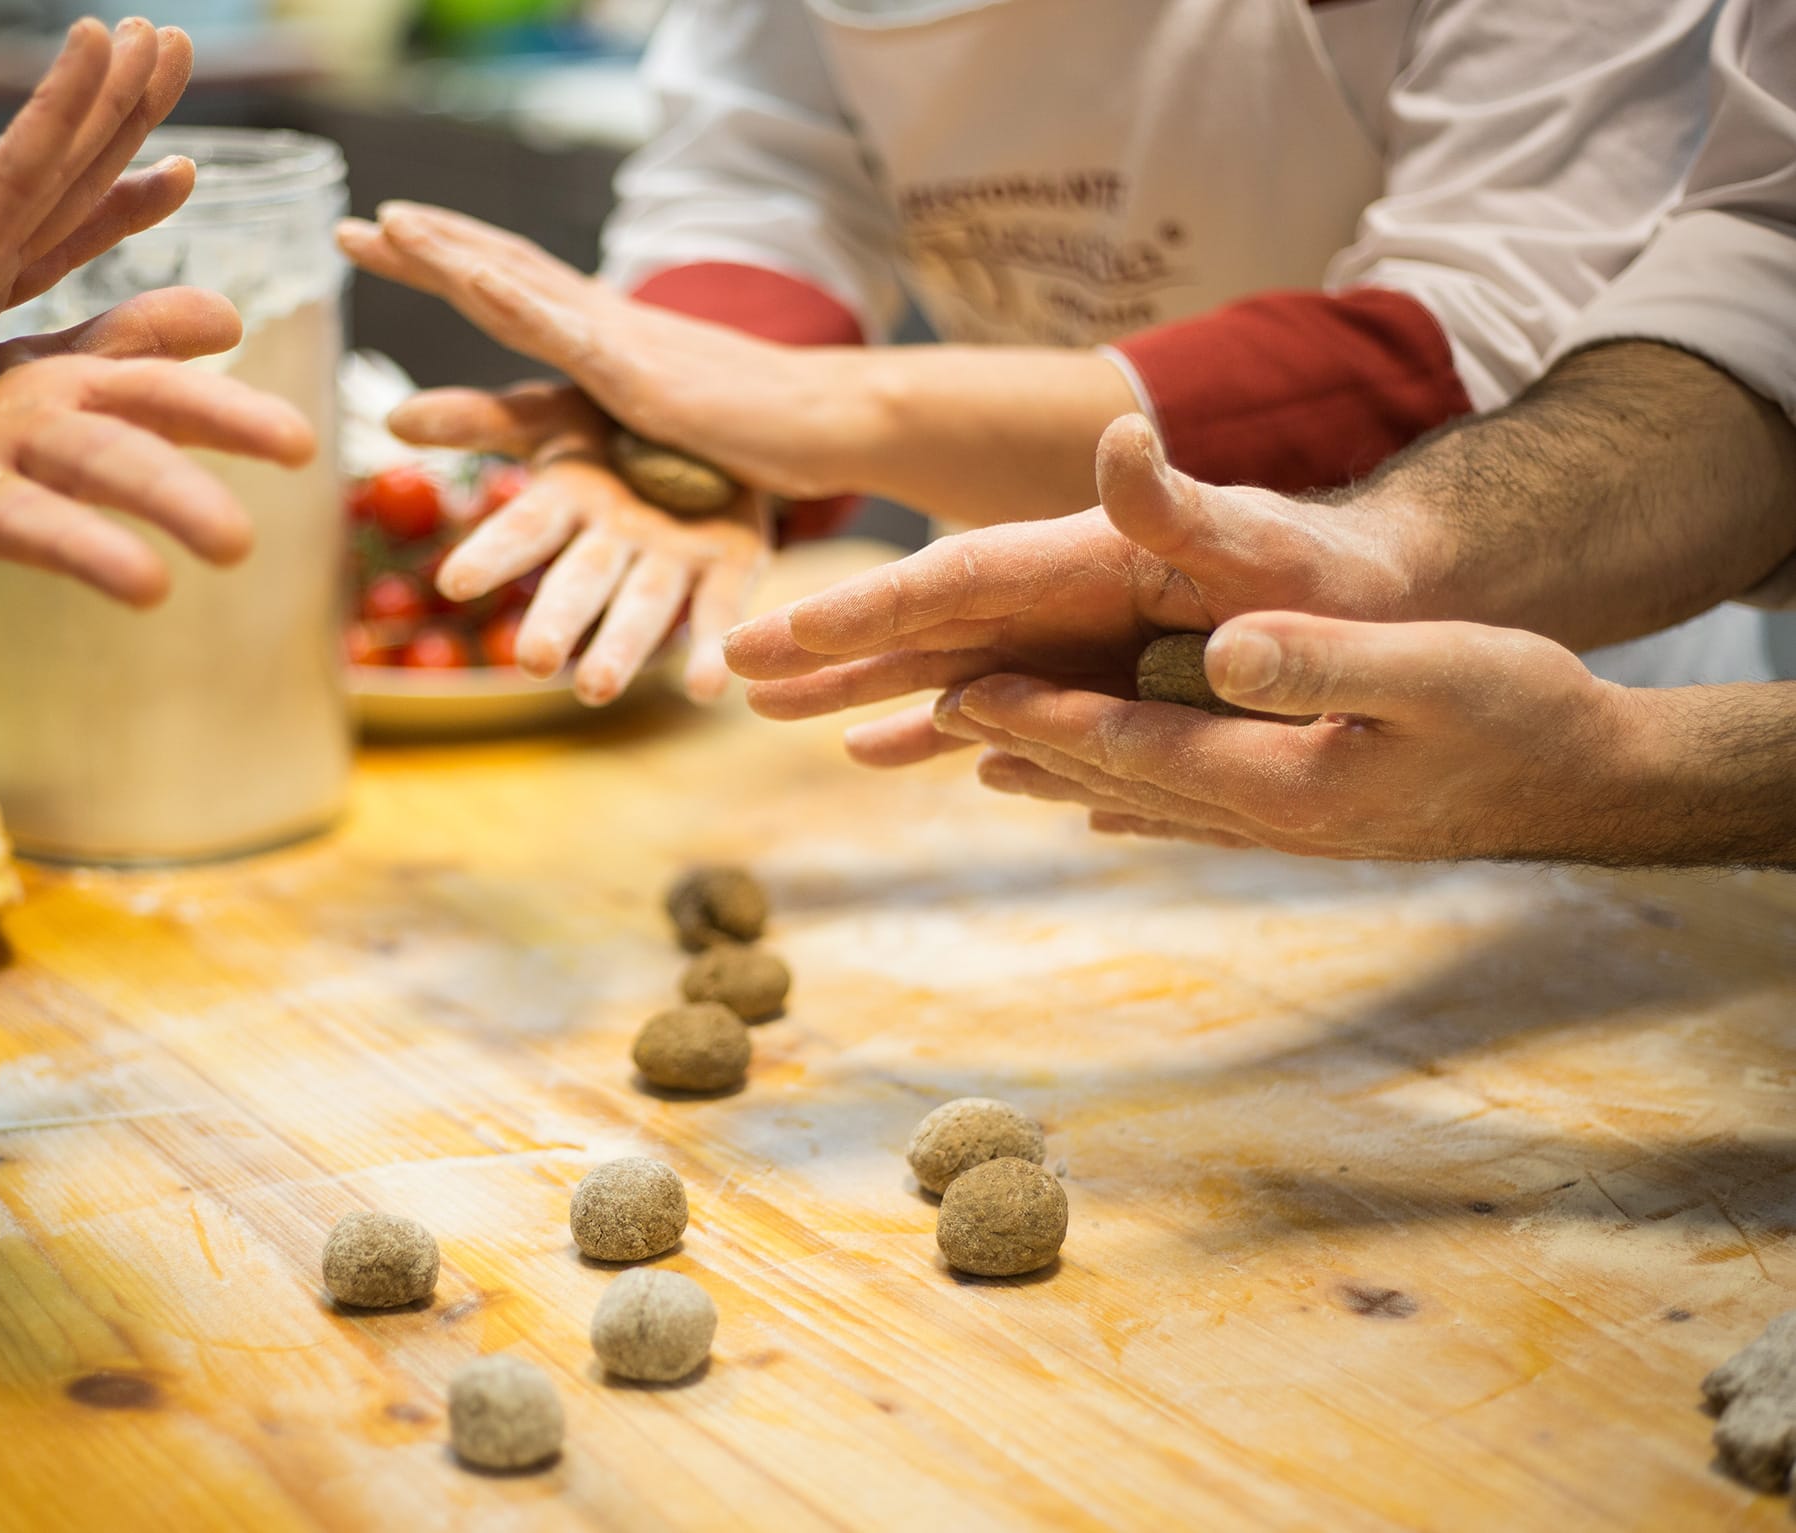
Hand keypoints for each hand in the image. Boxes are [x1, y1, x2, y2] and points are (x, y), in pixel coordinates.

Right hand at [0, 17, 195, 509]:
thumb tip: (50, 434)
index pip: (54, 240)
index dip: (115, 203)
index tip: (176, 171)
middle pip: (64, 180)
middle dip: (123, 117)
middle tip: (176, 49)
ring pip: (54, 158)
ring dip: (111, 93)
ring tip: (162, 36)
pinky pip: (16, 168)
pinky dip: (62, 106)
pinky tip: (100, 45)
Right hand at [0, 287, 315, 676]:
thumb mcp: (45, 383)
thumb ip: (133, 349)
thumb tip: (230, 316)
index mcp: (58, 394)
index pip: (154, 397)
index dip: (226, 414)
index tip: (303, 446)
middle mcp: (5, 425)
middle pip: (103, 452)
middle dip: (170, 488)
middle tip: (239, 542)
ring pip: (22, 512)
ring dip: (83, 548)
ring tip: (148, 591)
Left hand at [338, 201, 875, 501]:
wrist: (832, 422)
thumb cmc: (757, 433)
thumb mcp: (663, 423)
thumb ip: (624, 421)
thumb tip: (592, 434)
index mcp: (603, 335)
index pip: (508, 284)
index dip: (444, 257)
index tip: (379, 235)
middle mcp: (603, 322)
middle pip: (498, 269)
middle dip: (422, 246)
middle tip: (348, 225)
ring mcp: (619, 341)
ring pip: (520, 285)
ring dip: (452, 255)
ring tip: (390, 227)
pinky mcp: (640, 375)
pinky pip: (564, 331)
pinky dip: (512, 299)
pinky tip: (469, 276)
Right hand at [385, 381, 768, 703]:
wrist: (711, 417)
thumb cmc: (615, 420)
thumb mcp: (554, 409)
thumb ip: (483, 419)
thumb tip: (395, 418)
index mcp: (567, 502)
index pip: (524, 529)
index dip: (494, 554)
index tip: (455, 583)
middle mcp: (612, 543)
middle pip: (580, 585)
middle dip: (558, 621)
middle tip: (536, 662)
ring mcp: (670, 561)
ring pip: (642, 610)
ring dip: (621, 650)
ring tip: (597, 691)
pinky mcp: (730, 567)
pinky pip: (718, 612)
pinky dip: (710, 649)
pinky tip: (706, 689)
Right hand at [724, 415, 1435, 762]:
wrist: (1375, 603)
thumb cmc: (1326, 575)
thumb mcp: (1263, 540)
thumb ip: (1182, 500)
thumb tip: (1122, 437)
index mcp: (1079, 556)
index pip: (950, 580)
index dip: (864, 606)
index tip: (783, 627)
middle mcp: (1053, 597)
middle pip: (915, 625)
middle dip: (822, 647)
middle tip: (727, 666)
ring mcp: (1062, 643)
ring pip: (934, 670)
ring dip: (853, 694)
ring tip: (768, 713)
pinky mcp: (1084, 683)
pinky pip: (987, 710)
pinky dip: (929, 732)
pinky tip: (878, 754)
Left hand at [931, 613, 1645, 862]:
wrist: (1591, 783)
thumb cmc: (1524, 712)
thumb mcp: (1434, 669)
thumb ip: (1323, 661)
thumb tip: (1220, 646)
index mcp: (1282, 783)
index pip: (1133, 745)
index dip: (1045, 717)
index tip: (965, 694)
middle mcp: (1267, 818)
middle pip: (1117, 777)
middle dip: (1027, 743)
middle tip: (938, 713)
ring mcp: (1285, 827)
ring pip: (1143, 797)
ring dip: (1063, 773)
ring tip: (985, 757)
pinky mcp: (1308, 819)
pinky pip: (1191, 810)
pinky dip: (1132, 795)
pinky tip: (1101, 802)